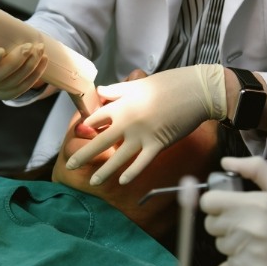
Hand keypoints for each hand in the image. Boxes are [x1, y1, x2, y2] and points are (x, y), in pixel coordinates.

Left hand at [66, 64, 226, 185]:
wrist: (196, 90)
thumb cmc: (168, 84)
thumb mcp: (138, 84)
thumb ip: (117, 90)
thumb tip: (100, 90)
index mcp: (122, 105)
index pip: (96, 118)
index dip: (87, 126)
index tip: (81, 134)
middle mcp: (127, 122)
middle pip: (100, 142)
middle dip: (83, 155)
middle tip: (70, 165)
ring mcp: (142, 135)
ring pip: (118, 157)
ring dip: (104, 171)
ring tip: (93, 181)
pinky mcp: (158, 144)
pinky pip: (141, 163)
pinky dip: (132, 173)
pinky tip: (123, 181)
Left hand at [200, 156, 266, 265]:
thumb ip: (254, 169)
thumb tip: (224, 161)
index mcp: (256, 203)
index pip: (209, 202)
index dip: (214, 202)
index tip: (224, 204)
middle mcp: (250, 228)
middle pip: (210, 224)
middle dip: (222, 221)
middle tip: (242, 222)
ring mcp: (251, 252)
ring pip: (220, 243)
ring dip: (230, 240)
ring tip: (253, 238)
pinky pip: (231, 261)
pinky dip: (239, 258)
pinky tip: (258, 253)